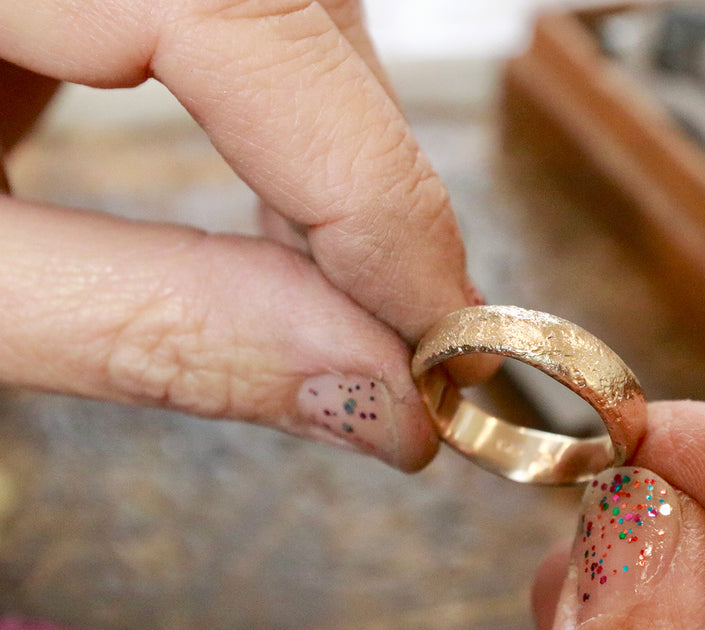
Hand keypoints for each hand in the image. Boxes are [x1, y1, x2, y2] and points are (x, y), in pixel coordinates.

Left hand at [0, 1, 483, 469]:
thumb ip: (142, 329)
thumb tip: (367, 390)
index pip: (238, 11)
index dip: (367, 174)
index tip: (436, 324)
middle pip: (288, 4)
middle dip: (372, 172)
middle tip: (412, 329)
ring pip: (291, 10)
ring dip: (344, 150)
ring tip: (352, 291)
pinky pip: (250, 21)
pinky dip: (295, 123)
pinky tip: (286, 215)